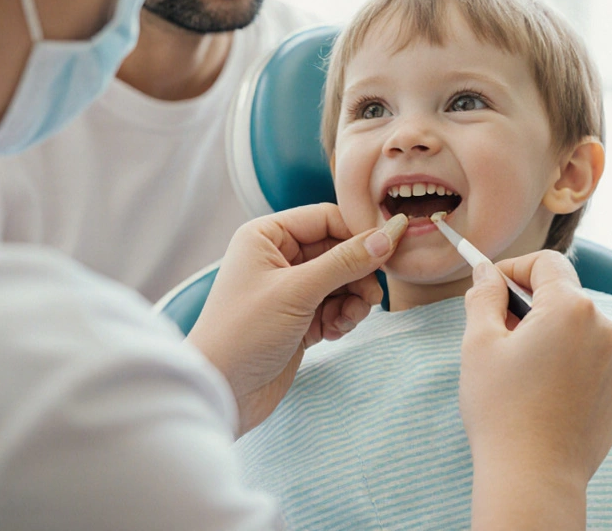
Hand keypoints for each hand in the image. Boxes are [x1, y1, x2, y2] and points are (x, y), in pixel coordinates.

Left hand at [187, 206, 407, 434]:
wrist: (221, 393)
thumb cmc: (243, 333)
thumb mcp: (297, 291)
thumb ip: (346, 262)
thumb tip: (388, 235)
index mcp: (266, 236)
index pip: (326, 218)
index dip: (358, 232)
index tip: (390, 247)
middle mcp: (277, 257)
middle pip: (338, 250)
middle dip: (358, 274)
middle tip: (373, 295)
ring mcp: (289, 289)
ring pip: (342, 281)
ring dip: (353, 299)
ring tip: (349, 319)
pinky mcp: (299, 318)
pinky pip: (336, 306)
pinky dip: (343, 318)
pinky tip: (334, 333)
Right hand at [460, 251, 611, 529]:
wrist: (534, 478)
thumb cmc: (502, 411)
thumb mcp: (479, 344)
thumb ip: (484, 296)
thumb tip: (486, 272)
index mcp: (571, 308)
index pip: (546, 263)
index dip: (515, 269)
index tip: (492, 289)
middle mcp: (606, 327)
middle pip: (565, 297)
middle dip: (533, 307)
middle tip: (501, 335)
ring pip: (581, 329)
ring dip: (554, 336)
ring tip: (523, 370)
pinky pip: (595, 359)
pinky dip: (572, 363)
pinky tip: (547, 392)